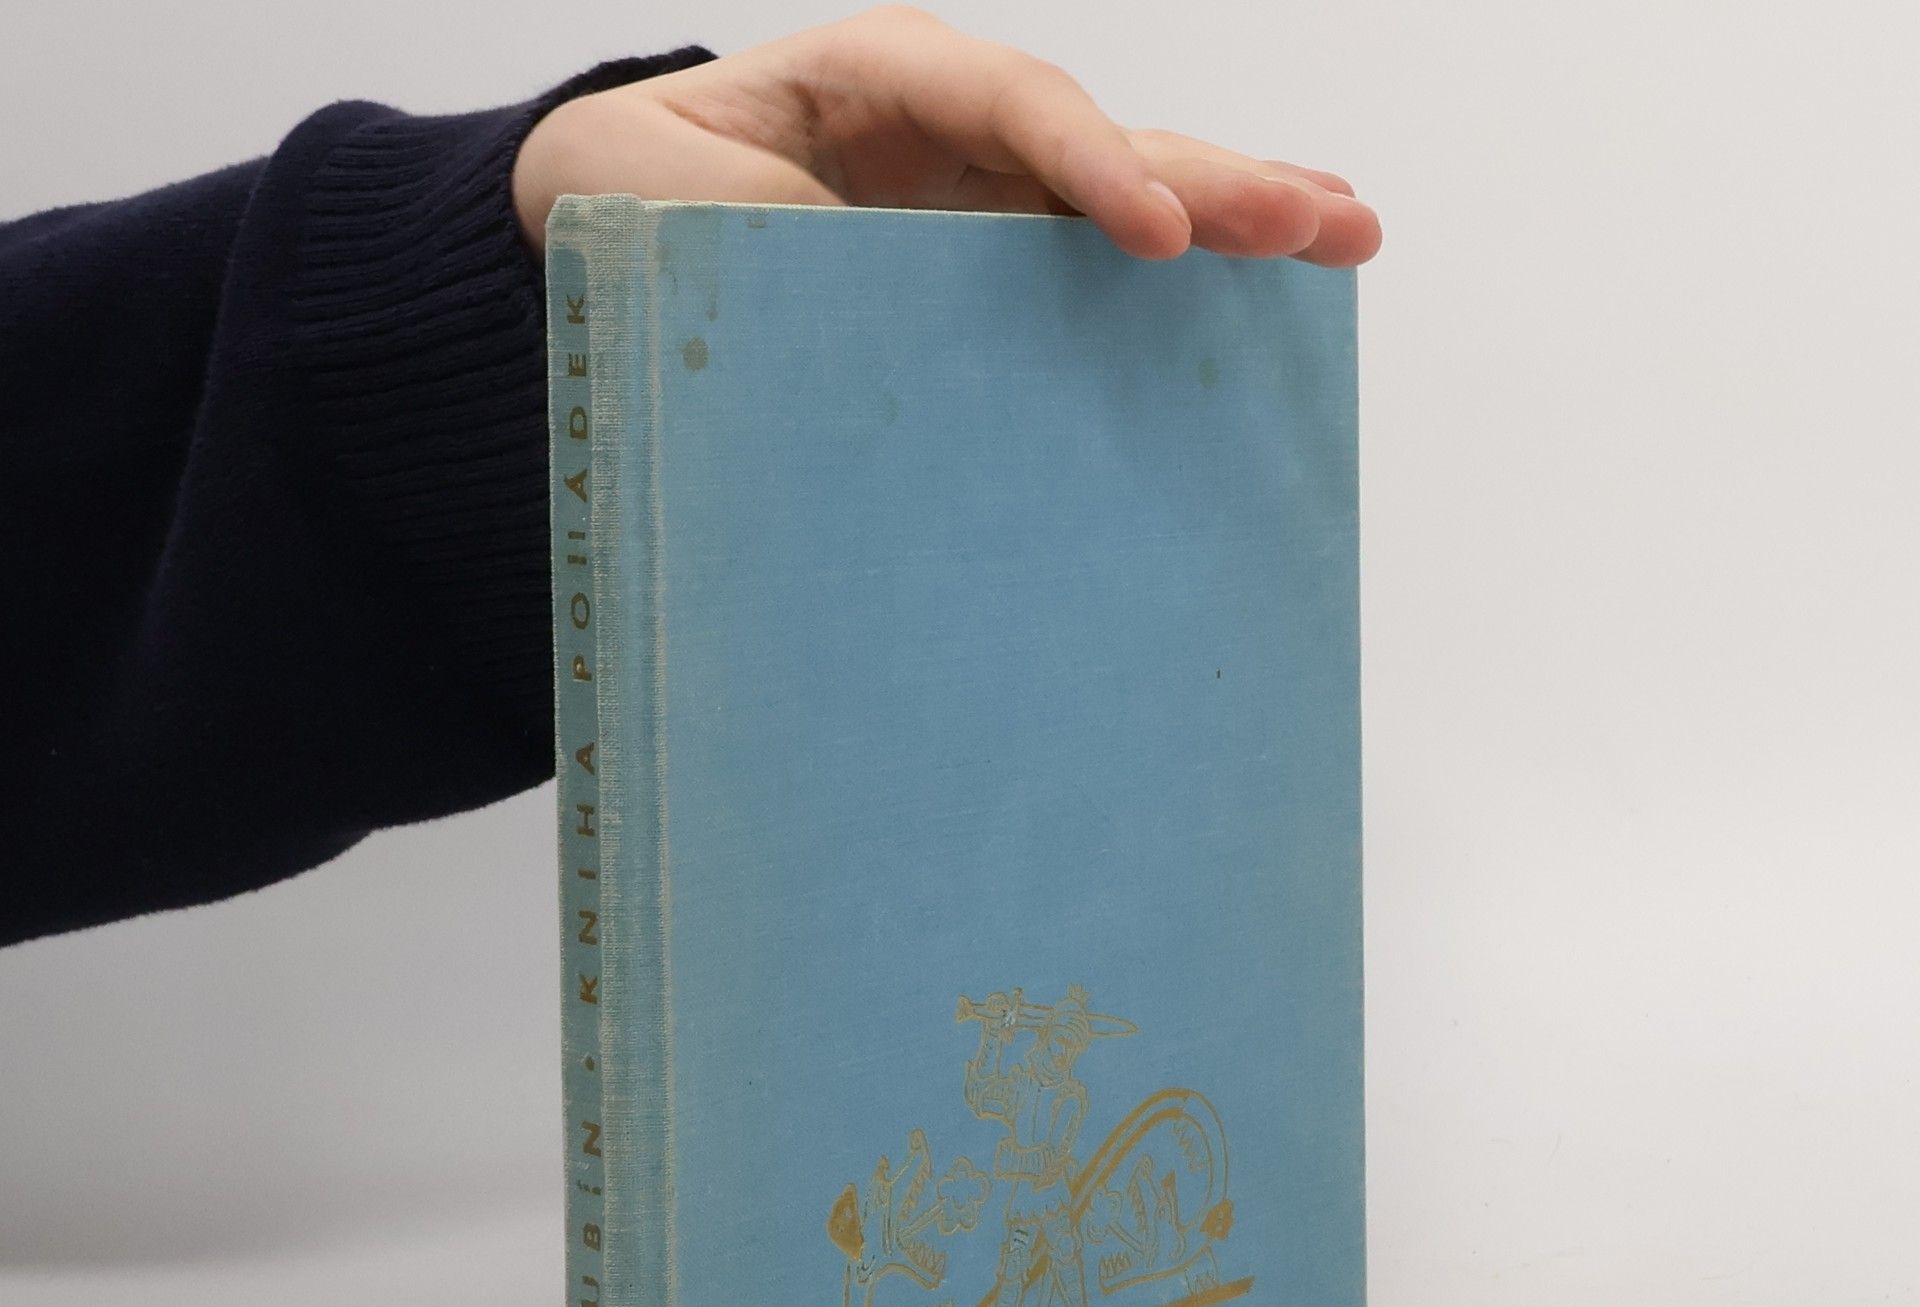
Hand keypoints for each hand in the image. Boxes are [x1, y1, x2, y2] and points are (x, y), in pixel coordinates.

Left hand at [512, 7, 1380, 267]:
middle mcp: (952, 123)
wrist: (602, 211)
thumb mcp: (671, 201)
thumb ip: (770, 235)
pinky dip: (1184, 256)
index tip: (1150, 239)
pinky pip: (1093, 250)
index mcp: (880, 78)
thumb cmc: (629, 192)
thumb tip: (863, 309)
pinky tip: (1271, 266)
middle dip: (1214, 180)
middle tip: (1320, 222)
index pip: (1009, 105)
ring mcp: (979, 186)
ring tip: (1345, 232)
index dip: (1088, 164)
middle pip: (1102, 139)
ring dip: (1236, 211)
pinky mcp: (986, 254)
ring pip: (1126, 187)